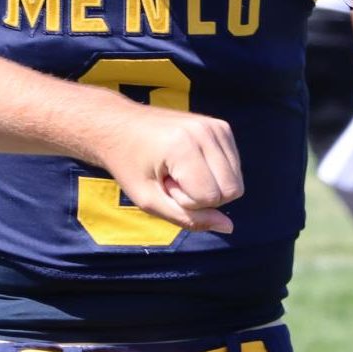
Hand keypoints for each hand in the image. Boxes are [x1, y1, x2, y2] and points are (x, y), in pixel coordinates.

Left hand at [96, 105, 242, 233]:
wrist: (117, 124)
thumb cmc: (127, 163)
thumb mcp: (147, 199)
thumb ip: (188, 218)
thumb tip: (228, 227)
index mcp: (183, 146)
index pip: (212, 197)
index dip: (187, 201)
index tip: (162, 184)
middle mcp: (205, 131)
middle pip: (233, 190)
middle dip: (202, 196)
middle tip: (170, 179)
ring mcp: (215, 126)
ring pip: (236, 180)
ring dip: (208, 185)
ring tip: (177, 170)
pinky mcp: (221, 127)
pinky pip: (233, 167)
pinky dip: (214, 173)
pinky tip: (187, 162)